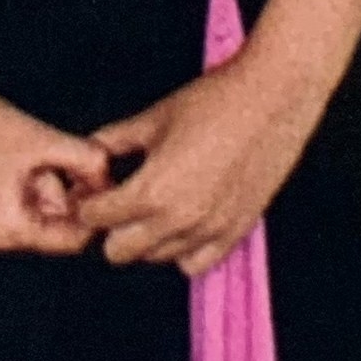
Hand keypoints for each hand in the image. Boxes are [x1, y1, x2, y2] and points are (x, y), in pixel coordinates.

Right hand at [0, 69, 110, 255]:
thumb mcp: (41, 139)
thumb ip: (86, 160)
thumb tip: (109, 174)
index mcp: (7, 233)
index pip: (72, 240)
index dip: (90, 206)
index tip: (93, 174)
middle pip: (47, 225)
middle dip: (58, 189)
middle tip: (51, 151)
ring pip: (25, 211)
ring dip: (35, 182)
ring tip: (22, 145)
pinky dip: (12, 179)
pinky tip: (1, 147)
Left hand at [76, 48, 324, 275]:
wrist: (272, 97)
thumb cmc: (215, 102)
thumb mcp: (154, 117)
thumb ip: (115, 139)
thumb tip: (91, 150)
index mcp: (152, 190)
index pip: (96, 218)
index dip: (87, 203)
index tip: (92, 191)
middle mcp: (179, 220)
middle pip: (119, 251)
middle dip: (111, 227)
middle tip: (118, 201)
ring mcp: (209, 230)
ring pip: (156, 257)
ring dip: (146, 237)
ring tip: (153, 205)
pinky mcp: (236, 231)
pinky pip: (196, 263)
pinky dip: (182, 249)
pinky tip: (182, 221)